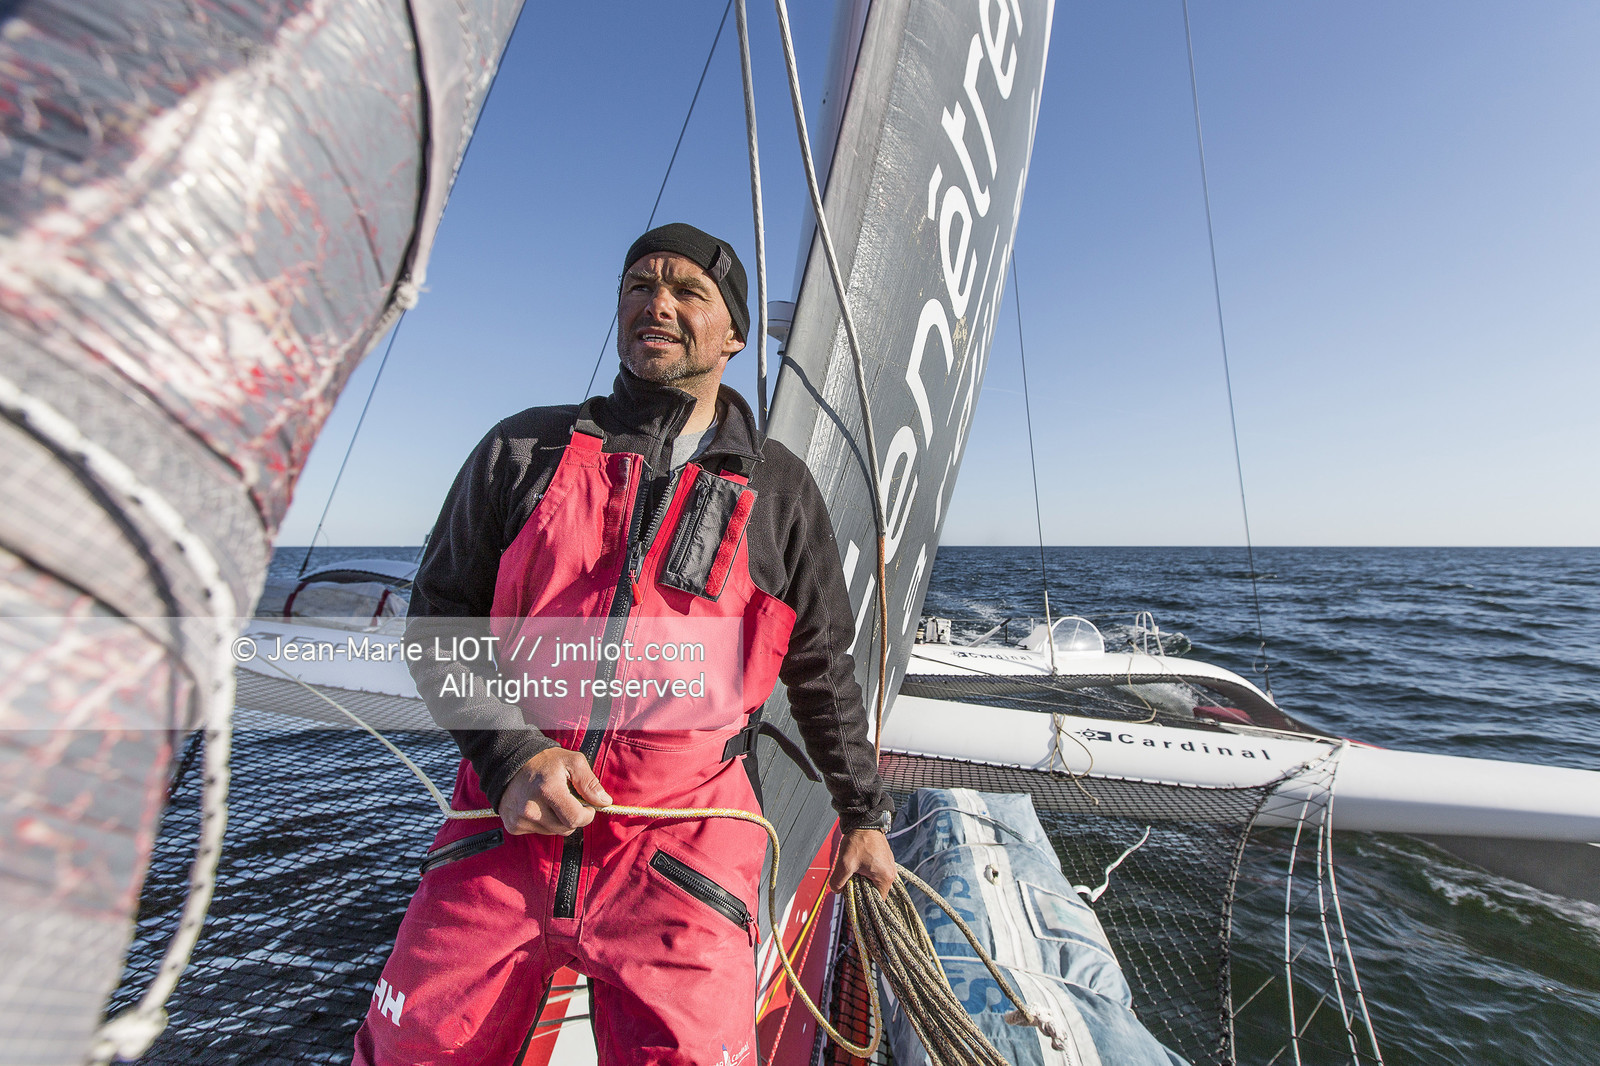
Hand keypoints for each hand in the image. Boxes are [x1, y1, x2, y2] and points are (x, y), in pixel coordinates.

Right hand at [497, 748, 612, 835]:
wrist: (511, 761)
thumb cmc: (546, 761)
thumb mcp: (572, 762)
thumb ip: (590, 782)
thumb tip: (604, 802)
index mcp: (548, 790)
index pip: (575, 819)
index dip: (587, 815)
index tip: (588, 806)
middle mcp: (531, 808)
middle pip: (566, 829)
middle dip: (573, 817)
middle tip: (569, 801)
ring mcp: (520, 819)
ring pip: (553, 832)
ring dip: (558, 820)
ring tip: (551, 801)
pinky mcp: (513, 825)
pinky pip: (538, 832)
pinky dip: (544, 823)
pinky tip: (539, 807)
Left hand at [828, 828, 896, 899]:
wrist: (864, 821)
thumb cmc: (858, 841)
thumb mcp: (845, 864)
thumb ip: (838, 881)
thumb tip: (836, 890)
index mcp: (885, 877)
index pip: (877, 901)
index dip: (865, 903)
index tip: (854, 900)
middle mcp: (891, 873)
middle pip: (876, 891)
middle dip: (862, 890)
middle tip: (851, 883)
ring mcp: (889, 865)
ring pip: (875, 882)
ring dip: (863, 880)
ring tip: (854, 872)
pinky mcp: (884, 859)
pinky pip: (876, 873)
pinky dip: (866, 873)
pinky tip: (858, 866)